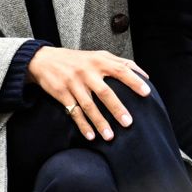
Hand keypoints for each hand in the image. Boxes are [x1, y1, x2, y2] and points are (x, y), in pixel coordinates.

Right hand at [27, 47, 149, 140]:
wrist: (45, 60)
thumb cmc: (78, 59)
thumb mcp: (98, 55)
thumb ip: (120, 63)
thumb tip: (144, 75)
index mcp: (99, 61)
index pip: (120, 70)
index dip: (134, 81)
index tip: (147, 92)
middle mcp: (87, 72)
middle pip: (104, 92)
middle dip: (117, 108)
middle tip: (129, 123)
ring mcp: (74, 84)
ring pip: (88, 106)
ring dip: (99, 122)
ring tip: (110, 136)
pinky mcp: (62, 94)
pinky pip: (74, 112)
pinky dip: (83, 125)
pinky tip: (91, 136)